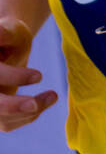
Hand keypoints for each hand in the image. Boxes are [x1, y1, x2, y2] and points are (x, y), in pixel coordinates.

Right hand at [0, 17, 55, 131]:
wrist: (7, 49)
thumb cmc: (9, 37)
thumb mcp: (10, 29)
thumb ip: (5, 32)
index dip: (14, 77)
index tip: (40, 75)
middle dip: (12, 106)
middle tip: (35, 104)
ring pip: (2, 117)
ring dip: (29, 111)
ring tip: (53, 95)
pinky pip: (9, 123)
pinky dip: (29, 115)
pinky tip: (45, 100)